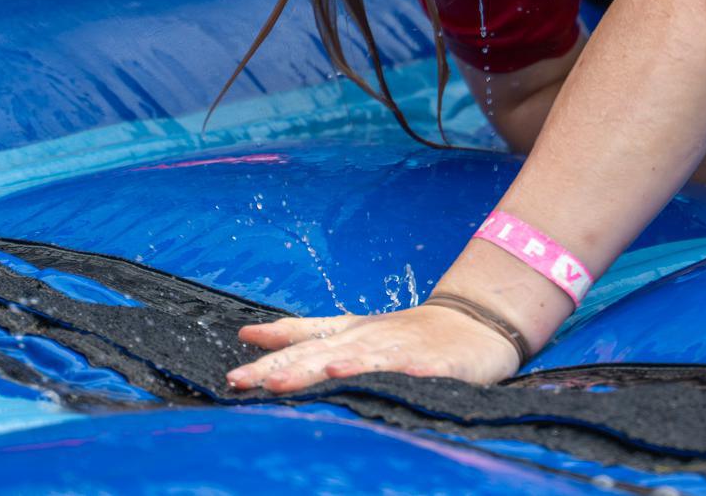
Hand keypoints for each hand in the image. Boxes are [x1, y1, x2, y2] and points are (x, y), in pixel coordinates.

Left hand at [227, 303, 521, 393]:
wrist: (470, 321)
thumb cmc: (403, 332)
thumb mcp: (347, 328)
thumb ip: (300, 332)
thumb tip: (247, 334)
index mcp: (346, 335)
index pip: (300, 349)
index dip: (268, 363)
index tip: (235, 379)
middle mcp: (368, 341)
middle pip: (326, 355)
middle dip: (292, 370)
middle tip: (258, 384)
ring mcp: (403, 350)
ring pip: (369, 360)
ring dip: (346, 367)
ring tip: (321, 376)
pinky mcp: (440, 362)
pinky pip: (424, 369)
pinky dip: (411, 371)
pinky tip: (404, 376)